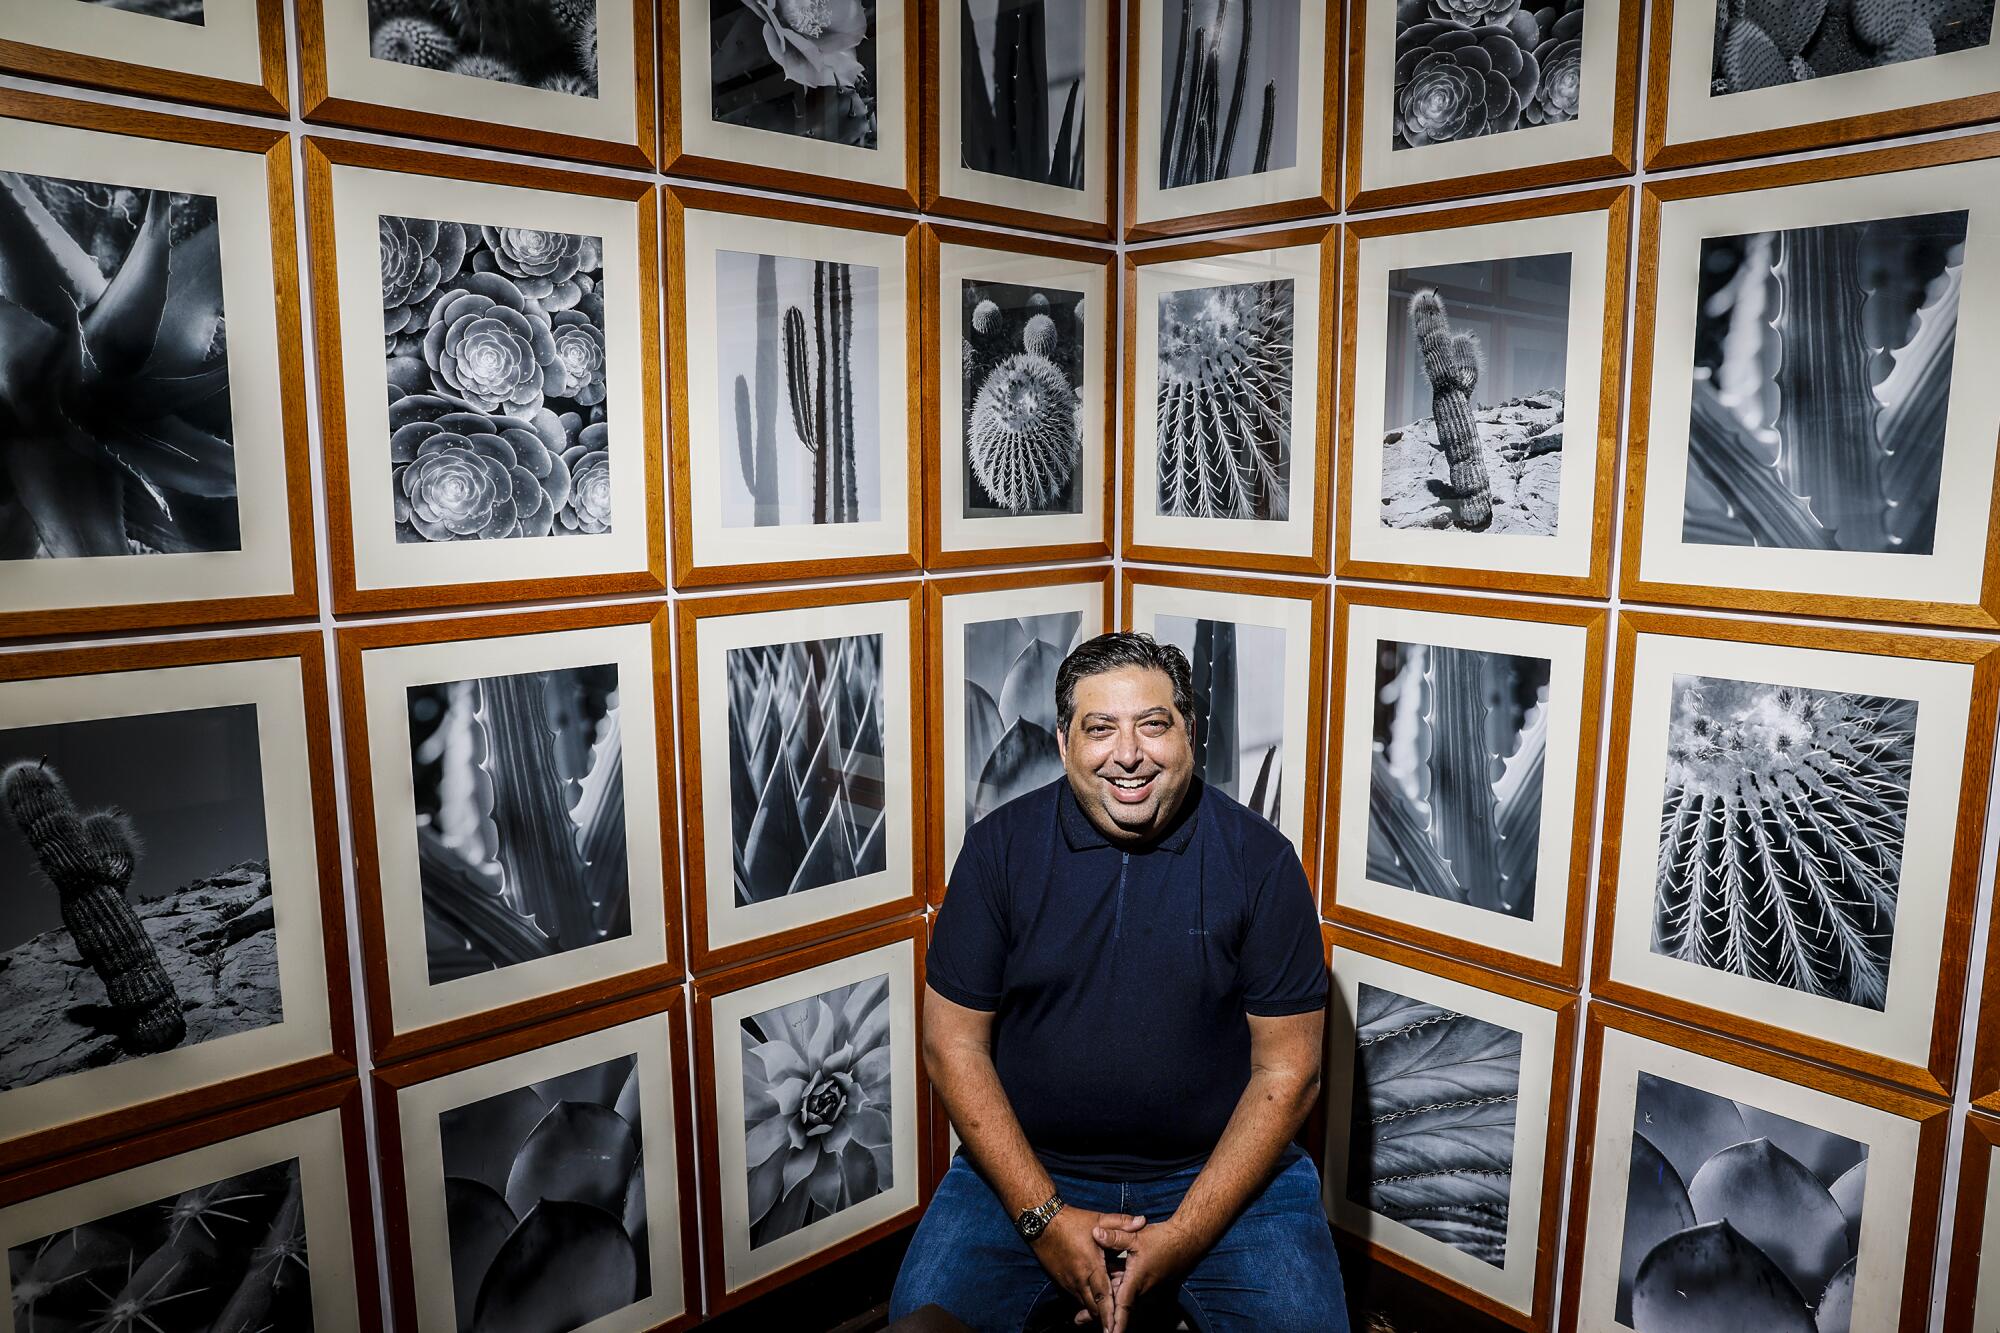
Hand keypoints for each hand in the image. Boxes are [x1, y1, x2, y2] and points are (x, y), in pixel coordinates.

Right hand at [1029, 1208, 1141, 1325]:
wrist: (1042, 1222)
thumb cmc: (1072, 1221)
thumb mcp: (1099, 1218)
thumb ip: (1122, 1222)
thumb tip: (1142, 1221)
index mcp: (1091, 1266)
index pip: (1103, 1296)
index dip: (1110, 1314)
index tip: (1114, 1328)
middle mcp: (1079, 1278)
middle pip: (1094, 1307)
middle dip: (1104, 1318)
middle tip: (1114, 1326)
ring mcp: (1069, 1281)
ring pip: (1084, 1303)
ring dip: (1096, 1309)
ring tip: (1107, 1316)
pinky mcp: (1061, 1281)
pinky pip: (1076, 1296)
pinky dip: (1087, 1300)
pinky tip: (1094, 1298)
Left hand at [1093, 1218, 1202, 1332]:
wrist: (1185, 1241)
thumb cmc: (1161, 1239)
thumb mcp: (1135, 1236)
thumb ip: (1115, 1236)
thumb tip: (1095, 1233)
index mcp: (1136, 1281)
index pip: (1123, 1306)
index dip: (1114, 1321)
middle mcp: (1141, 1290)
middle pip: (1118, 1309)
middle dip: (1100, 1316)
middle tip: (1078, 1320)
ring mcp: (1144, 1289)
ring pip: (1121, 1302)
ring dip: (1106, 1308)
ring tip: (1083, 1316)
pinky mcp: (1145, 1285)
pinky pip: (1127, 1295)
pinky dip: (1115, 1298)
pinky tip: (1103, 1297)